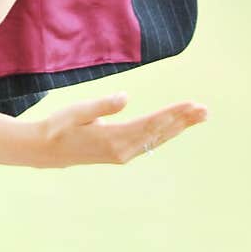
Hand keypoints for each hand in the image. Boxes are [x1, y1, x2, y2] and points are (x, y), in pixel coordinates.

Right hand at [38, 91, 206, 165]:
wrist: (45, 150)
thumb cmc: (59, 126)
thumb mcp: (77, 111)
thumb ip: (102, 105)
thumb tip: (126, 97)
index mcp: (113, 139)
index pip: (151, 124)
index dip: (173, 113)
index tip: (191, 105)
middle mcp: (122, 150)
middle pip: (159, 132)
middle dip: (183, 120)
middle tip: (205, 110)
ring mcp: (122, 154)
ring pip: (156, 138)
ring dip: (178, 127)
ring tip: (199, 116)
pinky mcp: (120, 153)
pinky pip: (149, 142)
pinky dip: (165, 132)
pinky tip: (177, 126)